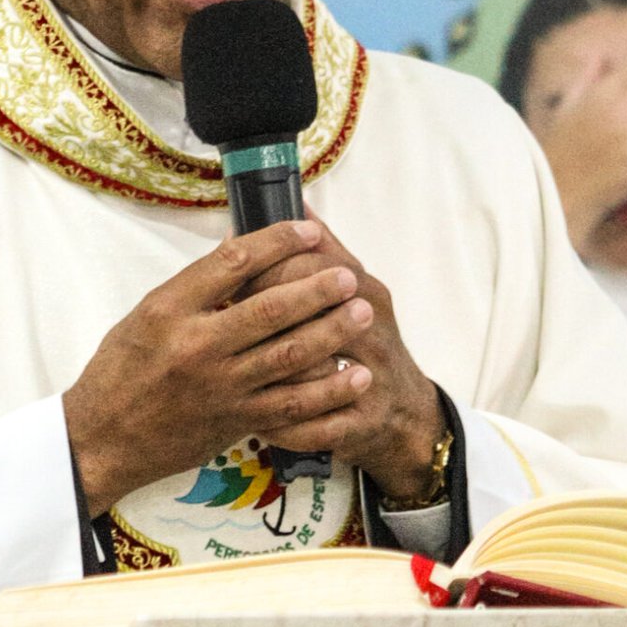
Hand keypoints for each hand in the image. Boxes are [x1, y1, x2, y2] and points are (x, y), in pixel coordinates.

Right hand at [63, 218, 439, 514]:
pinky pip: (293, 406)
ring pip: (289, 355)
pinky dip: (329, 391)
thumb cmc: (120, 371)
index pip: (232, 262)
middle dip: (317, 288)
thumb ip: (193, 288)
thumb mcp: (145, 316)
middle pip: (270, 309)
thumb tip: (240, 250)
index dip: (277, 242)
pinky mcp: (236, 421)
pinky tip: (356, 376)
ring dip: (332, 332)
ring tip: (363, 312)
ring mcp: (220, 387)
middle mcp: (196, 346)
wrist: (103, 439)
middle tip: (348, 274)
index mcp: (169, 309)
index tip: (307, 230)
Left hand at [242, 214, 444, 499]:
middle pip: (308, 312)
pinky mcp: (363, 424)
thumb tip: (294, 202)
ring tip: (227, 370)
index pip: (312, 264)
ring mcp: (371, 380)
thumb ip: (324, 248)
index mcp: (366, 290)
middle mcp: (373, 331)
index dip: (264, 266)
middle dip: (258, 315)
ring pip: (309, 372)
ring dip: (264, 372)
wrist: (406, 414)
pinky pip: (315, 425)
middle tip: (220, 319)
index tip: (230, 274)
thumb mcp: (357, 288)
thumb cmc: (367, 341)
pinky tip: (251, 419)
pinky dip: (280, 423)